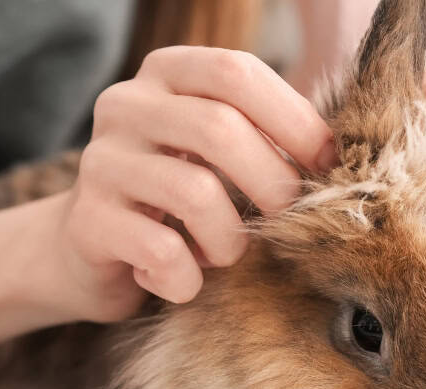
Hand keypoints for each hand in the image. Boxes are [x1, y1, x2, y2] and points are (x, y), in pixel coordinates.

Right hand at [52, 46, 335, 321]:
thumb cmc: (178, 197)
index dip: (292, 118)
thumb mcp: (219, 153)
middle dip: (271, 182)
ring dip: (230, 239)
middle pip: (218, 129)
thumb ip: (265, 137)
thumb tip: (339, 158)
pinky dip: (189, 277)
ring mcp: (100, 161)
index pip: (236, 73)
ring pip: (193, 192)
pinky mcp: (86, 221)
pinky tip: (185, 279)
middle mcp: (125, 105)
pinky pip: (162, 251)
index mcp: (167, 74)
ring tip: (225, 255)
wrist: (91, 250)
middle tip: (287, 220)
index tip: (327, 163)